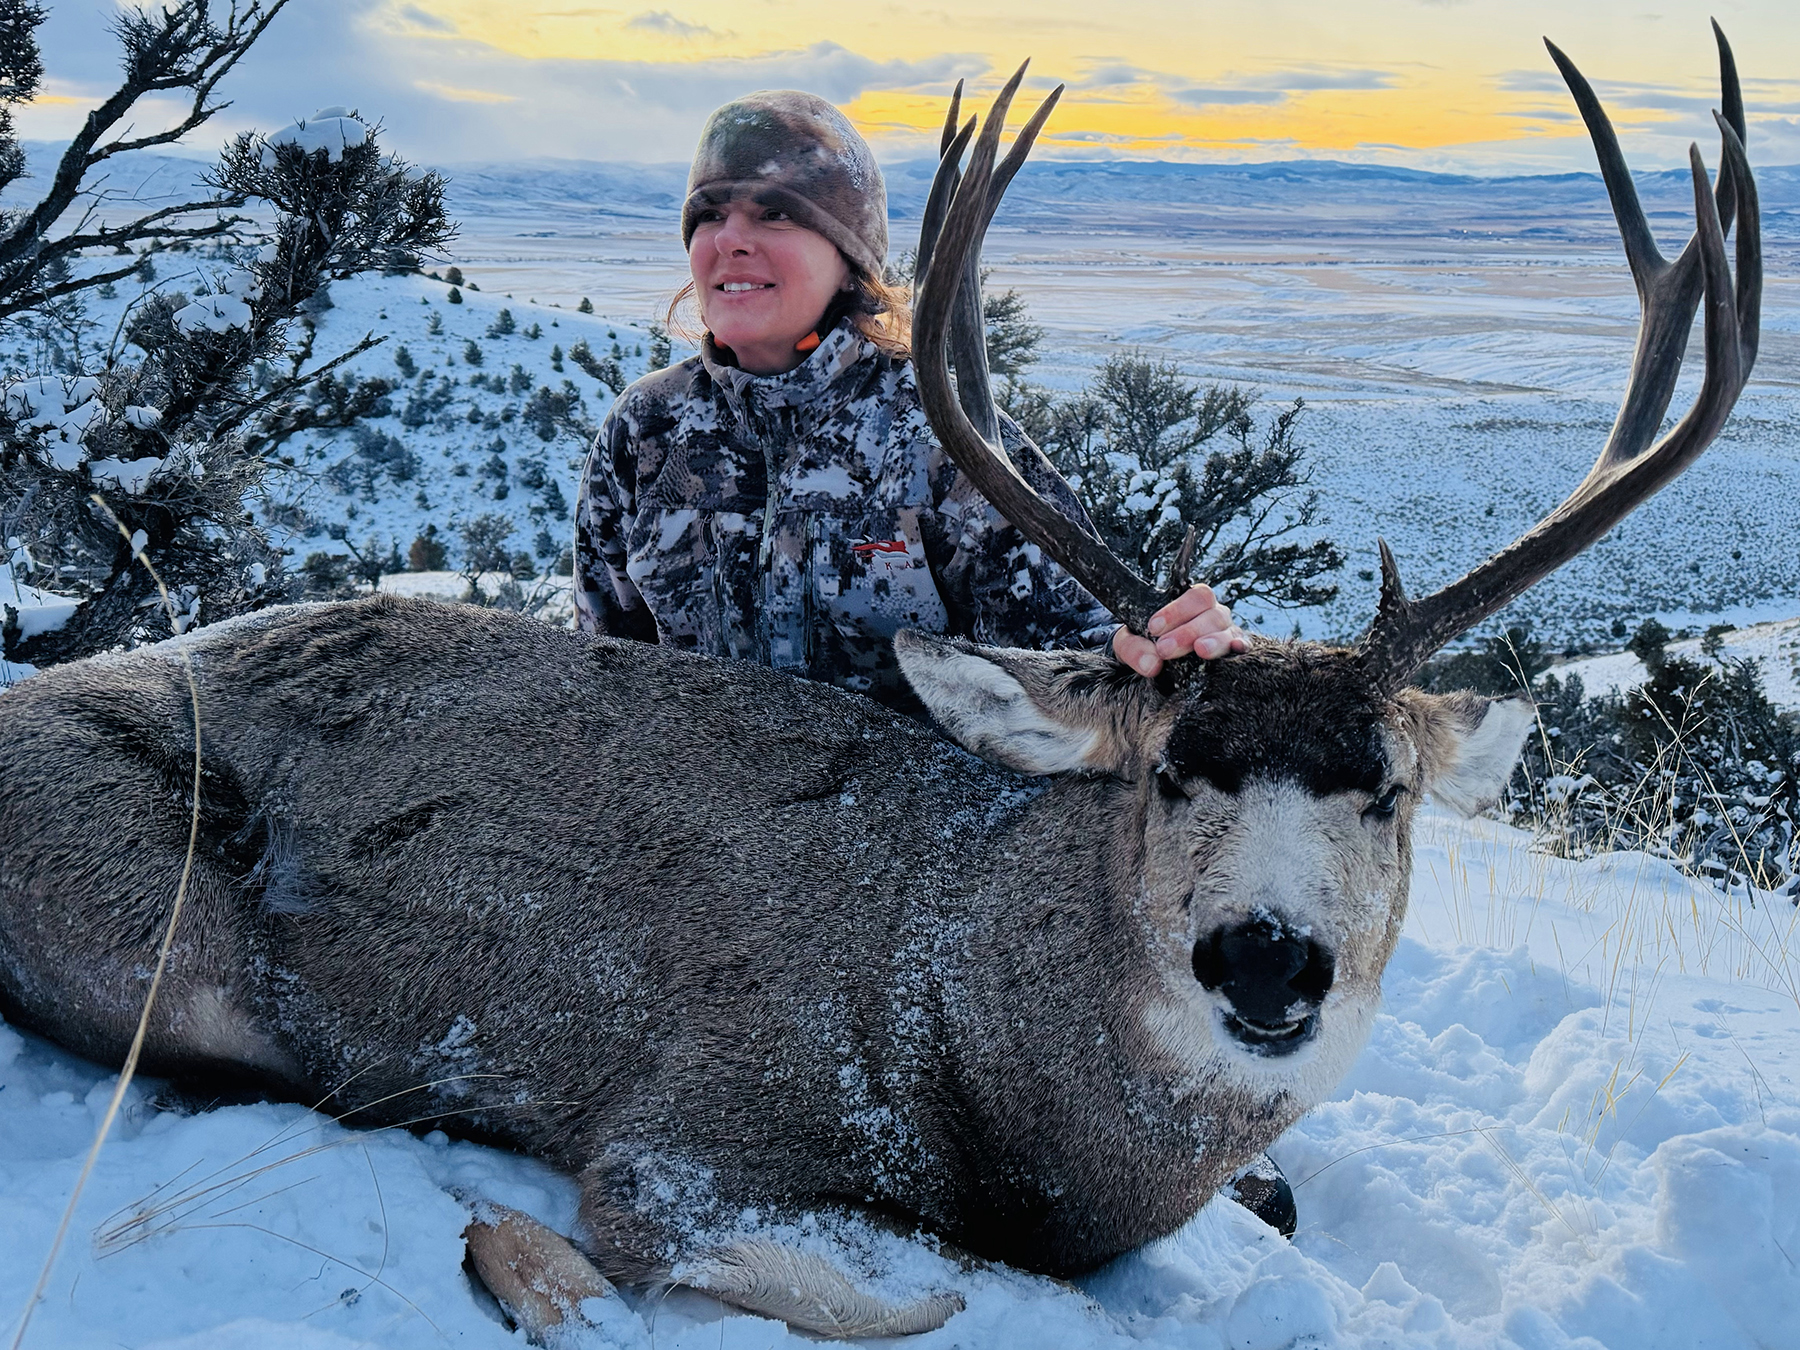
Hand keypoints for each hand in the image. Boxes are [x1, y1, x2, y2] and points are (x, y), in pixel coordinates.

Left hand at [1111, 584, 1247, 677]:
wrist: (1155, 663)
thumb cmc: (1145, 645)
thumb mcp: (1128, 643)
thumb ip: (1133, 648)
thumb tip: (1152, 664)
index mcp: (1190, 603)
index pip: (1194, 597)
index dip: (1176, 611)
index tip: (1154, 628)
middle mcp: (1213, 615)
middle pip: (1212, 613)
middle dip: (1188, 631)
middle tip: (1165, 648)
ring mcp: (1226, 633)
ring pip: (1227, 630)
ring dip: (1213, 641)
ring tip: (1200, 651)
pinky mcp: (1234, 652)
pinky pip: (1244, 645)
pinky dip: (1242, 645)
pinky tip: (1236, 649)